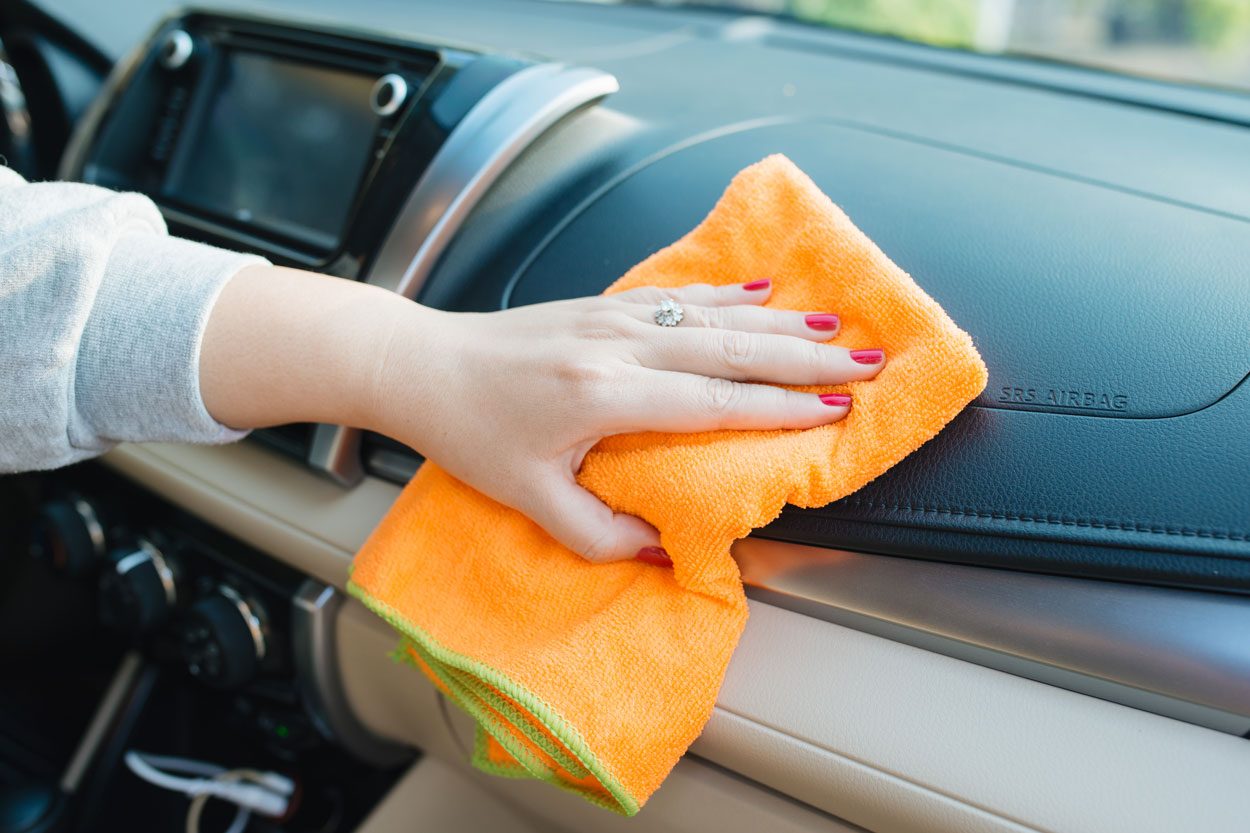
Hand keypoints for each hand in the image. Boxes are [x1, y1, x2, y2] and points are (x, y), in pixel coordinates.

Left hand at [371, 279, 885, 562]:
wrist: (424, 366)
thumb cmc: (472, 434)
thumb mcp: (530, 500)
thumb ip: (600, 532)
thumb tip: (663, 544)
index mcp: (601, 396)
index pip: (711, 401)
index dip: (778, 407)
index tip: (833, 411)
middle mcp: (615, 346)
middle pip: (729, 348)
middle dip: (804, 357)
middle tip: (865, 363)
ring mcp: (611, 316)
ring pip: (713, 315)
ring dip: (779, 321)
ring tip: (837, 327)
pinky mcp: (603, 303)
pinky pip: (679, 295)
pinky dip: (728, 294)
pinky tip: (765, 291)